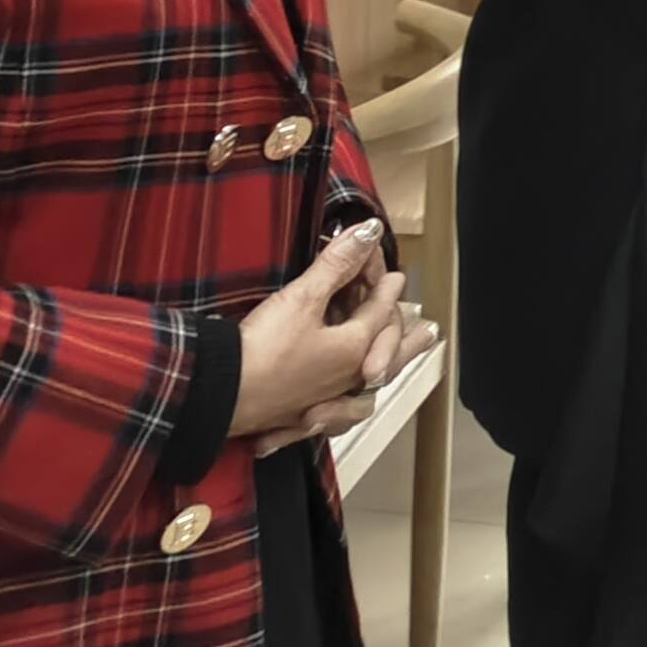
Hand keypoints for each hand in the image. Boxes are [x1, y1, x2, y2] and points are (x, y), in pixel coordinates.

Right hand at [230, 222, 432, 442]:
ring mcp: (323, 400)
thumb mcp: (302, 298)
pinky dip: (344, 405)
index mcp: (354, 349)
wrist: (218, 397)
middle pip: (386, 354)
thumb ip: (337, 264)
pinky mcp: (297, 416)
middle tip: (428, 331)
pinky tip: (336, 402)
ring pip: (365, 386)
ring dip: (382, 372)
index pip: (380, 312)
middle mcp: (346, 379)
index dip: (385, 287)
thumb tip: (370, 230)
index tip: (395, 274)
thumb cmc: (262, 349)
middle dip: (405, 339)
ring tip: (391, 369)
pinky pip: (334, 410)